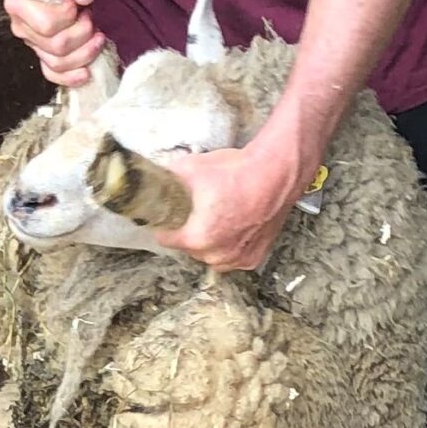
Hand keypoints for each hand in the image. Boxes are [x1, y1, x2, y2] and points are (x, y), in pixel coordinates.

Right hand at [3, 0, 106, 88]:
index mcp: (18, 4)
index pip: (48, 25)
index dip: (70, 16)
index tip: (78, 2)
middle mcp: (20, 26)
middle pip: (56, 46)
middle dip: (83, 33)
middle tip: (91, 16)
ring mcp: (31, 42)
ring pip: (58, 63)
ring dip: (84, 52)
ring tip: (97, 34)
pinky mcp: (42, 51)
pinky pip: (52, 73)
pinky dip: (69, 77)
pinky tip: (86, 73)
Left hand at [157, 139, 310, 271]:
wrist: (275, 172)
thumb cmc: (238, 171)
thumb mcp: (190, 168)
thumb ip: (166, 181)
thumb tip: (151, 183)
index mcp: (197, 237)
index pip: (165, 238)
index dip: (166, 222)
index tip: (171, 213)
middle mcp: (216, 254)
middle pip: (188, 248)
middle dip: (189, 231)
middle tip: (199, 209)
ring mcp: (236, 259)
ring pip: (209, 254)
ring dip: (210, 240)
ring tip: (217, 216)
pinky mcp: (253, 258)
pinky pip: (231, 257)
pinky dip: (230, 245)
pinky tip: (233, 225)